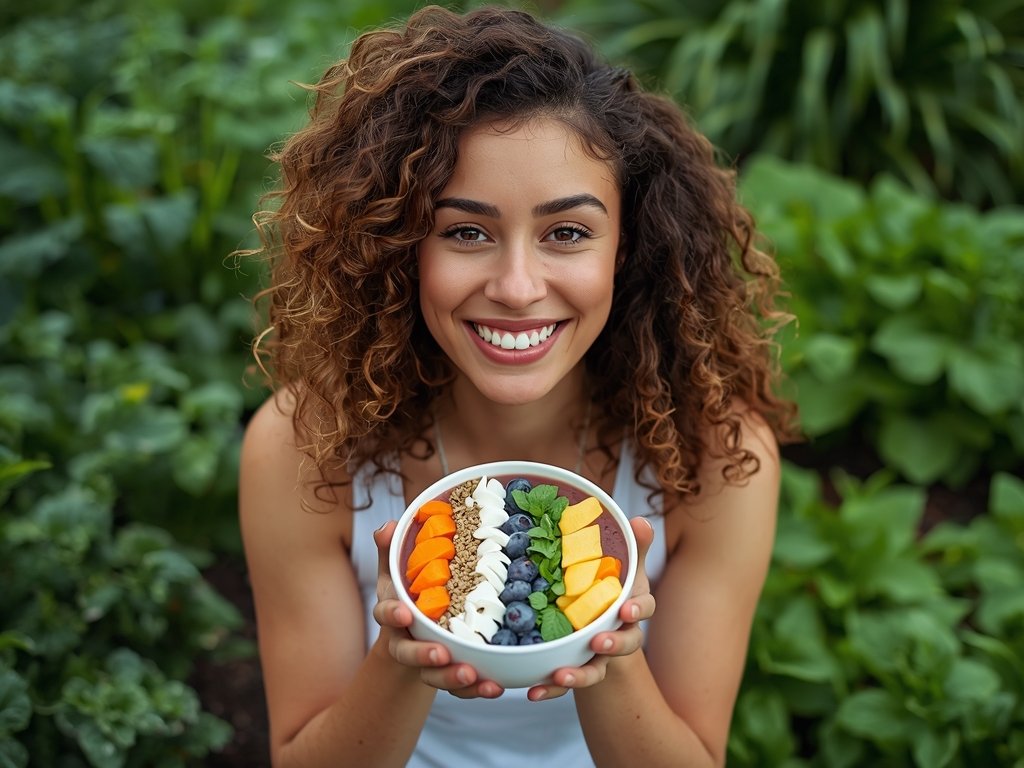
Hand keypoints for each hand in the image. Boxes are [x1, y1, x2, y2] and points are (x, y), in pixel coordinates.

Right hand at [370, 521, 505, 698]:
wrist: (415, 629)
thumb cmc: (409, 592)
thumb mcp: (399, 570)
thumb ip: (392, 549)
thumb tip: (388, 525)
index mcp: (394, 612)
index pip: (386, 614)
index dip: (392, 615)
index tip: (405, 613)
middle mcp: (406, 640)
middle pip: (409, 653)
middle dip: (425, 656)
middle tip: (442, 655)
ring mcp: (428, 661)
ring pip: (435, 676)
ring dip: (453, 679)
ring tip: (474, 676)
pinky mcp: (449, 674)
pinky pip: (459, 687)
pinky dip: (475, 689)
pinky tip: (494, 687)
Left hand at [526, 516, 655, 701]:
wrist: (595, 624)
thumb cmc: (610, 589)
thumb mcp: (622, 567)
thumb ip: (633, 546)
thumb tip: (640, 519)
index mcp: (630, 607)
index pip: (642, 607)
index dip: (636, 610)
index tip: (626, 610)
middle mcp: (618, 634)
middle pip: (623, 644)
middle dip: (612, 646)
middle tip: (598, 644)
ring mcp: (596, 656)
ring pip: (594, 670)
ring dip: (579, 676)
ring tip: (560, 676)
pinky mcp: (574, 669)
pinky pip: (563, 681)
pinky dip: (549, 688)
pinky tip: (532, 692)